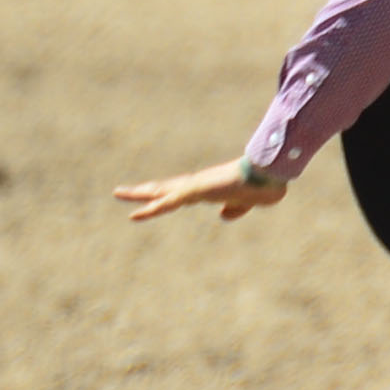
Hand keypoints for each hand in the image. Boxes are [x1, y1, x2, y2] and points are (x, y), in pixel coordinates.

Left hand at [114, 157, 285, 223]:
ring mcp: (197, 185)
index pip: (179, 193)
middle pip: (164, 188)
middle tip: (120, 192)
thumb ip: (236, 208)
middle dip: (143, 191)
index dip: (163, 196)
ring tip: (118, 193)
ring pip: (162, 191)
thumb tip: (224, 215)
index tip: (148, 200)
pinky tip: (136, 214)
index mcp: (209, 188)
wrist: (271, 173)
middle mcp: (199, 184)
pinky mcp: (197, 189)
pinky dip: (152, 208)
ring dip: (139, 194)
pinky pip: (170, 201)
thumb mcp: (248, 203)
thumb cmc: (264, 184)